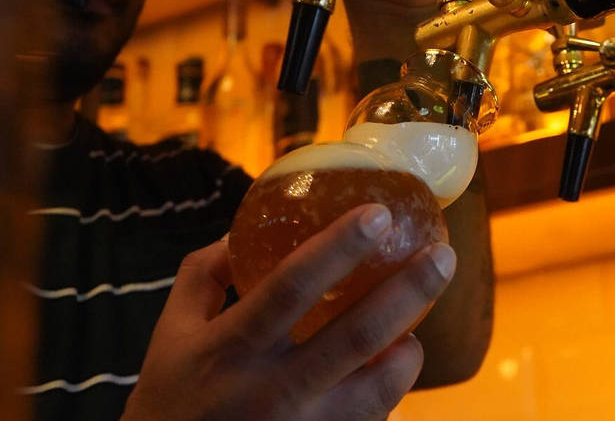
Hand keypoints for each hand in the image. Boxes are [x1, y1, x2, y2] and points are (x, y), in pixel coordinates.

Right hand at [122, 204, 455, 420]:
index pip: (290, 287)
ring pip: (379, 387)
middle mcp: (272, 391)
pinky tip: (401, 355)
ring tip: (422, 309)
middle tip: (442, 254)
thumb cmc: (172, 396)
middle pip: (355, 336)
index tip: (378, 213)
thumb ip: (204, 274)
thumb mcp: (171, 330)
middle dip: (408, 290)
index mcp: (232, 347)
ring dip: (410, 344)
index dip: (338, 248)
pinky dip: (394, 384)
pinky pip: (374, 417)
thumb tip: (240, 231)